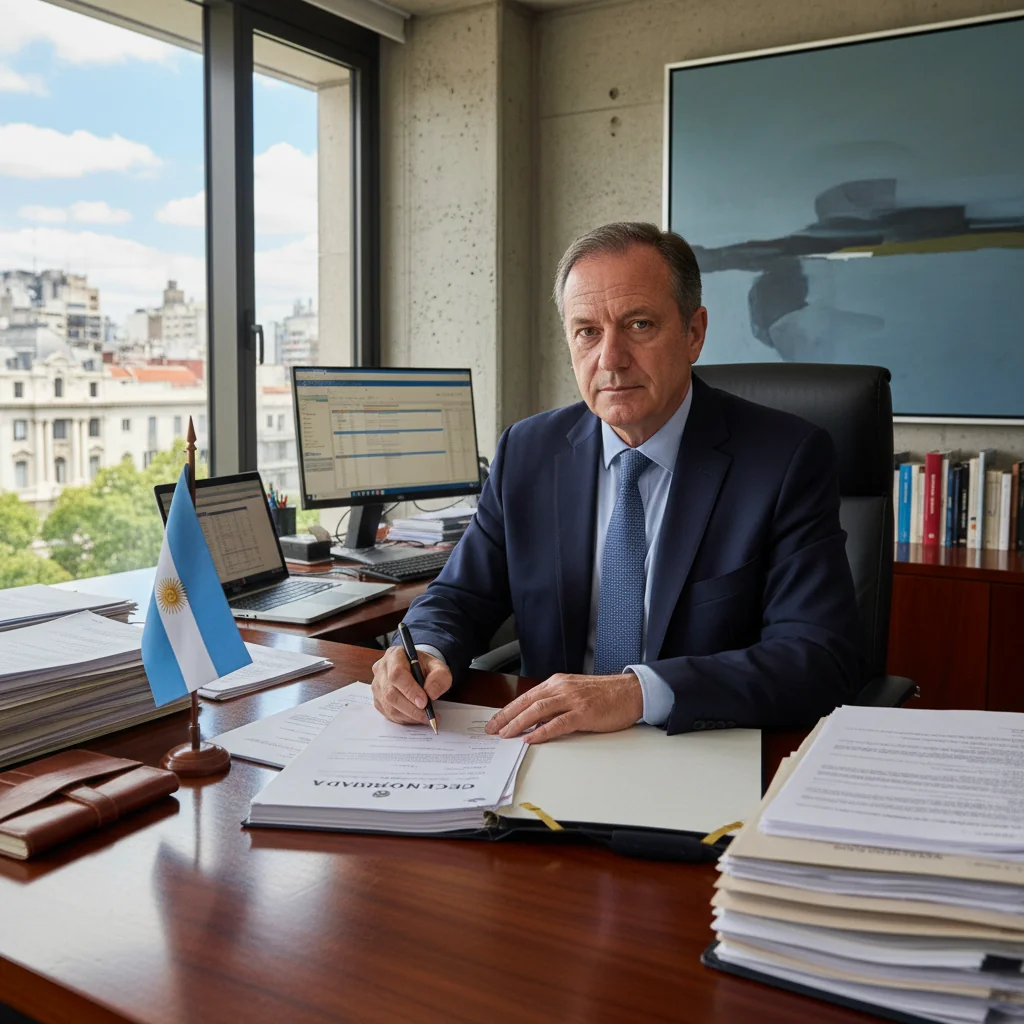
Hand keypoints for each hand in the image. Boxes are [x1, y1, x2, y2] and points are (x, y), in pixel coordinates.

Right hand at [370, 646, 451, 725]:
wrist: (418, 671)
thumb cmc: (426, 668)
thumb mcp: (439, 667)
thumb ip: (439, 678)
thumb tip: (431, 694)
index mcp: (394, 655)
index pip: (397, 674)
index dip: (410, 690)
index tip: (424, 702)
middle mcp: (381, 669)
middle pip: (391, 693)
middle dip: (411, 708)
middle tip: (428, 715)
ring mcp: (377, 686)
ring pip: (389, 706)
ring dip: (409, 716)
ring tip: (426, 717)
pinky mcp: (377, 700)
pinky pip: (388, 714)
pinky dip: (404, 719)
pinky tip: (416, 717)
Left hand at [484, 672, 642, 744]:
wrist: (631, 691)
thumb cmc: (605, 694)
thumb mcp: (575, 692)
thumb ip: (555, 702)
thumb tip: (534, 718)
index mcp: (557, 682)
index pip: (526, 696)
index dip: (508, 710)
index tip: (495, 721)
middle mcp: (561, 688)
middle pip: (527, 702)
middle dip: (506, 717)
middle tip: (492, 730)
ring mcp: (573, 699)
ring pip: (538, 710)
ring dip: (519, 723)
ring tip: (506, 734)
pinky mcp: (584, 712)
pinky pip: (558, 723)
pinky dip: (542, 731)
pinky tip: (532, 738)